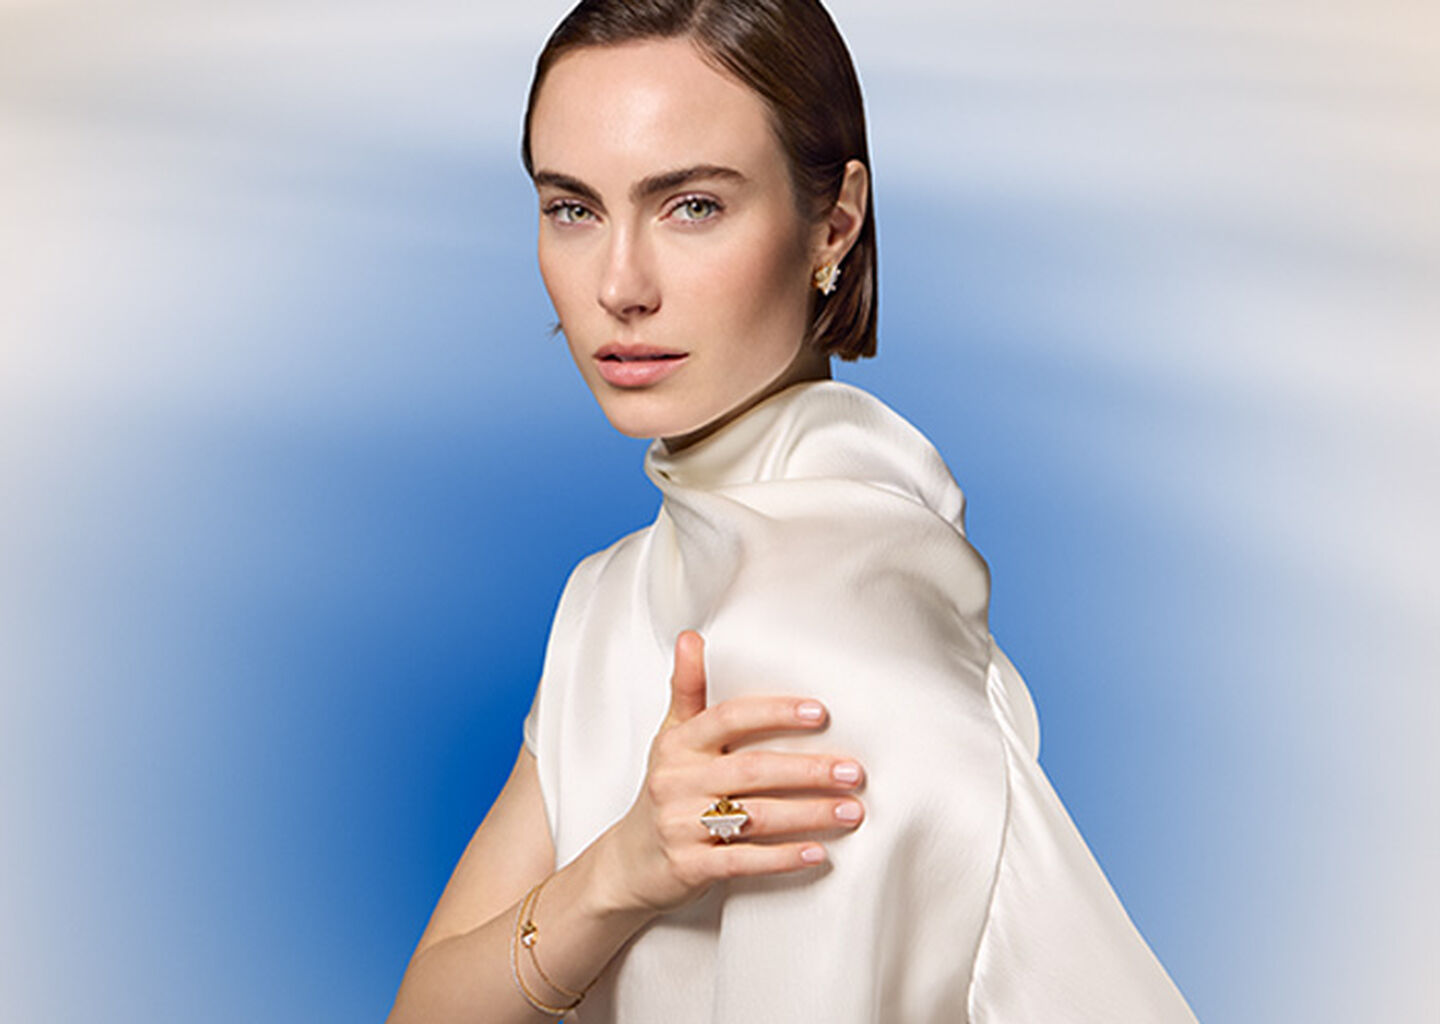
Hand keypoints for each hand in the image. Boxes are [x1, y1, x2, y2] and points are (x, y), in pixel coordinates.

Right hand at [595, 630, 865, 915]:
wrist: (629, 863)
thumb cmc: (667, 791)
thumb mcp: (671, 738)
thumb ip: (688, 690)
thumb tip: (692, 636)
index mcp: (679, 744)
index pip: (730, 718)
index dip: (774, 713)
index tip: (819, 713)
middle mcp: (677, 780)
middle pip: (752, 770)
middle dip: (808, 770)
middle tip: (853, 771)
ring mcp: (681, 825)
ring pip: (754, 816)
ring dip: (808, 814)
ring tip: (851, 811)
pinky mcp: (688, 866)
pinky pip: (742, 860)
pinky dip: (781, 858)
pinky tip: (817, 853)